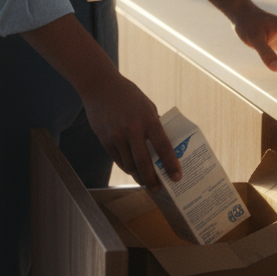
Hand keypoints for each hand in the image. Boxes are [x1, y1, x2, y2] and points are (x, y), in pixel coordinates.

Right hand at [20, 13, 182, 190]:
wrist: (99, 87)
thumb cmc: (128, 95)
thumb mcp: (146, 105)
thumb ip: (154, 125)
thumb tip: (162, 147)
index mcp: (148, 118)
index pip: (163, 145)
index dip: (171, 163)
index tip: (177, 177)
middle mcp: (132, 128)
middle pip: (143, 161)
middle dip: (151, 179)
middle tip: (157, 188)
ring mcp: (116, 135)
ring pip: (129, 164)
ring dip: (138, 175)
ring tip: (145, 180)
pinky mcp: (104, 140)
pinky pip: (118, 159)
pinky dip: (126, 166)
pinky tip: (132, 169)